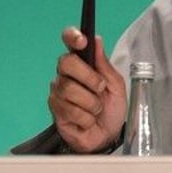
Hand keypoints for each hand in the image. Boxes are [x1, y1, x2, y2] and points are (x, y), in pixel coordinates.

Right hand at [48, 27, 126, 152]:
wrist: (108, 135)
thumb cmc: (112, 109)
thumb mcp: (116, 85)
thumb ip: (105, 65)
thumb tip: (97, 41)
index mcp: (83, 63)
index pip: (70, 42)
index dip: (73, 37)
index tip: (82, 41)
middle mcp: (67, 74)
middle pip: (66, 62)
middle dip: (89, 77)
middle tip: (100, 88)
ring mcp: (58, 91)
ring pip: (70, 89)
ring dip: (91, 102)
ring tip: (96, 109)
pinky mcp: (55, 109)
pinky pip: (70, 109)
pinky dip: (86, 116)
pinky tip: (88, 119)